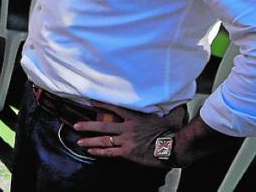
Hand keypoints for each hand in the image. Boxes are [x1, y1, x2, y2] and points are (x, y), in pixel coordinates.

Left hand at [74, 101, 188, 166]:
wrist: (173, 148)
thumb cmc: (173, 132)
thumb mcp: (172, 116)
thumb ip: (171, 109)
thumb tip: (179, 102)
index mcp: (135, 118)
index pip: (115, 108)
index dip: (102, 104)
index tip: (91, 101)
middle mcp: (127, 128)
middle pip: (103, 125)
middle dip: (88, 125)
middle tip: (76, 125)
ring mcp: (126, 141)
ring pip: (103, 139)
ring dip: (90, 140)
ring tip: (79, 140)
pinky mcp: (127, 152)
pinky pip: (110, 152)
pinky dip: (99, 152)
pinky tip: (91, 151)